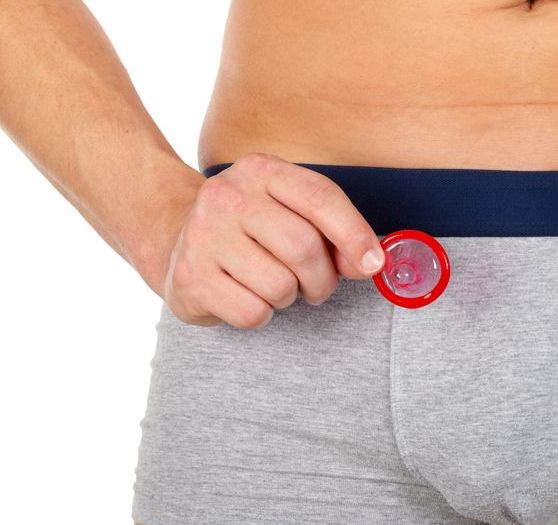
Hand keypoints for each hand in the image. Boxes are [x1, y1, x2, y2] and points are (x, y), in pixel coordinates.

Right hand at [163, 153, 384, 328]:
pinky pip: (253, 313)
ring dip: (289, 297)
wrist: (178, 242)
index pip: (320, 198)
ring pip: (280, 286)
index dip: (355, 235)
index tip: (373, 265)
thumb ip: (334, 233)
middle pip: (303, 247)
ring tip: (274, 286)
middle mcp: (227, 196)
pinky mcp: (190, 278)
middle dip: (323, 278)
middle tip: (317, 286)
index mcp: (261, 170)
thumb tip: (369, 263)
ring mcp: (203, 236)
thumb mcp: (292, 213)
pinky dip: (262, 315)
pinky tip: (247, 296)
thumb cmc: (253, 230)